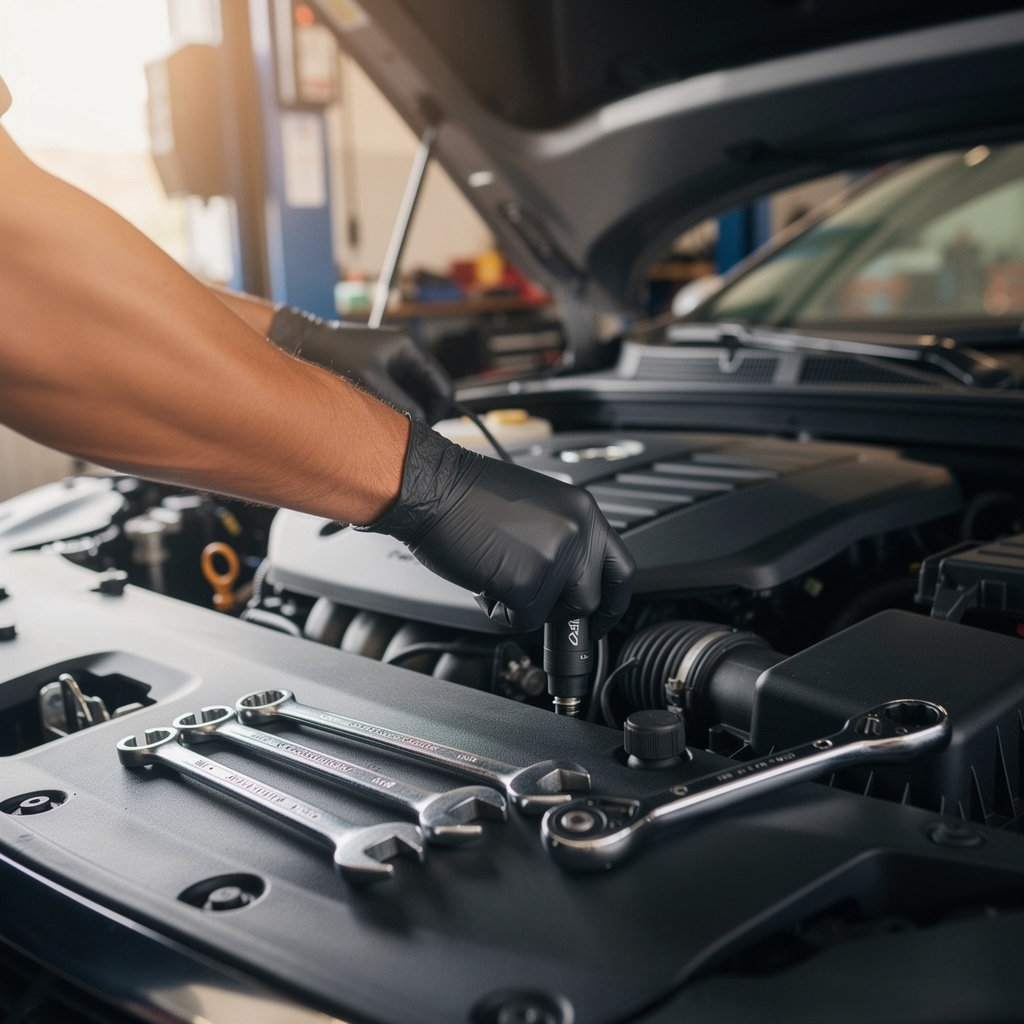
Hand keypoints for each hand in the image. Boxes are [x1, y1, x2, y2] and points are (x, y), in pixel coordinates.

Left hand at [268, 306, 453, 422]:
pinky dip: (393, 408)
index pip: (443, 388)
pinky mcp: (380, 371)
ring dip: (406, 413)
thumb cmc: (333, 356)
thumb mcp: (372, 385)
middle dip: (421, 414)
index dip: (438, 414)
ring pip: (414, 398)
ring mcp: (393, 363)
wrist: (301, 342)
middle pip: (430, 395)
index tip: (424, 432)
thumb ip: (402, 407)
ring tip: (386, 423)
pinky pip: (398, 395)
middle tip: (405, 433)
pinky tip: (376, 416)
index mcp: (410, 348)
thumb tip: (421, 426)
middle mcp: (406, 354)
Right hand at [357, 420, 634, 636]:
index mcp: (582, 510)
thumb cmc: (469, 495)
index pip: (620, 569)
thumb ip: (561, 540)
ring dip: (523, 606)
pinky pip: (522, 619)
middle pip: (591, 599)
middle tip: (532, 604)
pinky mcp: (527, 582)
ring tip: (495, 574)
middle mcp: (578, 531)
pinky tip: (482, 579)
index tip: (599, 618)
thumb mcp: (537, 508)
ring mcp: (555, 557)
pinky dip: (498, 610)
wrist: (432, 487)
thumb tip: (566, 582)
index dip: (611, 602)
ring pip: (553, 613)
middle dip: (560, 611)